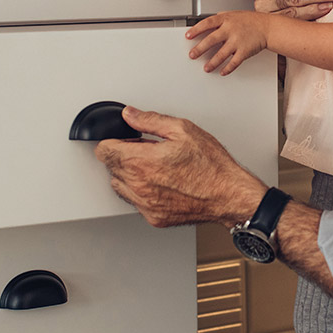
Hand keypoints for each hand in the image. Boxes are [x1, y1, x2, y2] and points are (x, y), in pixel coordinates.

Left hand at [94, 107, 265, 226]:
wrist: (229, 195)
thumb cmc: (211, 165)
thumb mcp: (182, 130)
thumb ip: (150, 120)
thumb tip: (130, 115)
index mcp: (141, 162)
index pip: (103, 151)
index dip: (112, 141)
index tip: (124, 140)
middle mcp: (139, 185)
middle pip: (110, 168)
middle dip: (124, 156)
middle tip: (147, 151)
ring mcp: (145, 204)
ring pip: (120, 187)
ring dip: (130, 175)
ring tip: (154, 167)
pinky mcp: (153, 217)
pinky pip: (135, 202)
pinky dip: (142, 192)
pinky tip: (161, 183)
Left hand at [186, 11, 268, 74]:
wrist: (267, 27)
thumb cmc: (250, 21)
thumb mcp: (233, 15)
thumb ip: (220, 20)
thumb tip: (207, 26)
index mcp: (226, 19)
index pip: (207, 23)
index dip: (196, 30)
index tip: (188, 36)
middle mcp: (231, 30)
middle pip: (211, 40)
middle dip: (200, 49)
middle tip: (192, 55)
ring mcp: (238, 41)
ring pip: (221, 54)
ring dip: (212, 62)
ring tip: (206, 68)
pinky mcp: (245, 51)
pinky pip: (234, 62)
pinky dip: (227, 68)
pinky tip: (222, 71)